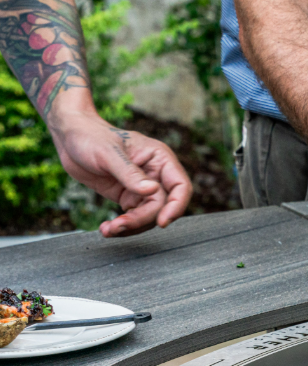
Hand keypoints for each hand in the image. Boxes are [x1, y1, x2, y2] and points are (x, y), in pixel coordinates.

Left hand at [48, 110, 191, 236]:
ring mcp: (141, 188)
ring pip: (148, 216)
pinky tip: (107, 227)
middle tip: (119, 225)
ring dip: (130, 226)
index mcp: (159, 159)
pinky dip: (122, 226)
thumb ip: (130, 174)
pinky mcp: (128, 197)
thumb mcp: (109, 154)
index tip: (161, 222)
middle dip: (141, 220)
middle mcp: (155, 175)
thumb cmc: (90, 136)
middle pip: (161, 206)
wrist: (69, 137)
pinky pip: (133, 217)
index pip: (180, 186)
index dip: (176, 206)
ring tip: (108, 229)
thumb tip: (152, 191)